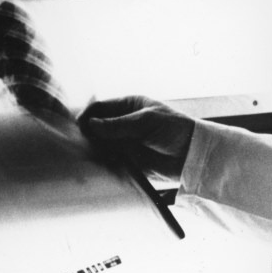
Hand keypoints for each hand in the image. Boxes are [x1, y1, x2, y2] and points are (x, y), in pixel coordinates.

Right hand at [78, 96, 195, 177]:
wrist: (193, 155)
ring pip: (101, 145)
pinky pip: (110, 162)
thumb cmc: (174, 130)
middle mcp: (124, 123)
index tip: (78, 126)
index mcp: (129, 106)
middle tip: (79, 143)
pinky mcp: (128, 161)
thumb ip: (117, 125)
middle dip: (87, 134)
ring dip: (93, 150)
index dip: (88, 115)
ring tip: (87, 155)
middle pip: (97, 127)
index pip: (100, 108)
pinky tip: (97, 166)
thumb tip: (90, 125)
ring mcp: (125, 142)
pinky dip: (103, 163)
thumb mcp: (145, 121)